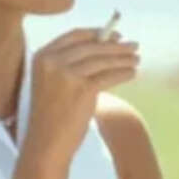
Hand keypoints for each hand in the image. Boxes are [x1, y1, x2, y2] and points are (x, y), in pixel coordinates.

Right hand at [22, 27, 139, 163]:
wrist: (45, 144)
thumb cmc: (50, 116)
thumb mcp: (52, 82)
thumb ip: (70, 64)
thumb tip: (105, 47)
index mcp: (41, 56)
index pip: (75, 35)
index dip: (97, 33)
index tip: (114, 34)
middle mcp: (52, 61)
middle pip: (92, 46)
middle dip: (116, 45)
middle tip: (133, 45)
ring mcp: (67, 74)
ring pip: (103, 60)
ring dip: (123, 58)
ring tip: (136, 59)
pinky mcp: (82, 88)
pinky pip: (110, 76)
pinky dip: (124, 73)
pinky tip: (132, 73)